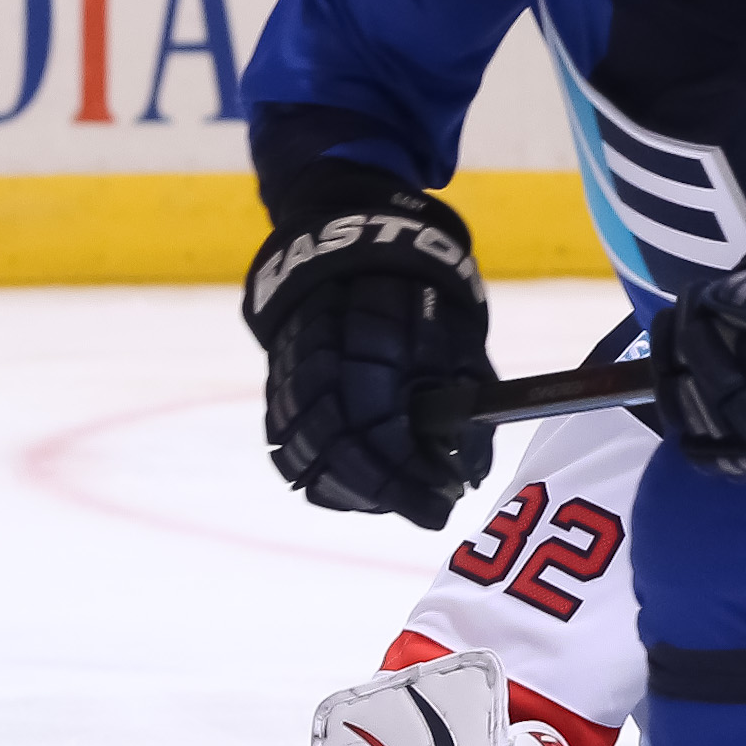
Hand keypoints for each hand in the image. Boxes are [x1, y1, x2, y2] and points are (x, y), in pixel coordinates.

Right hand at [243, 169, 494, 528]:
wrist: (347, 236)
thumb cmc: (416, 288)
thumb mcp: (456, 334)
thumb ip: (466, 400)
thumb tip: (470, 471)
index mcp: (368, 350)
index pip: (383, 439)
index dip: (415, 478)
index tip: (448, 497)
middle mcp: (320, 366)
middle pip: (340, 457)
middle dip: (386, 495)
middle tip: (428, 509)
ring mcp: (290, 375)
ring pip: (306, 457)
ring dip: (352, 490)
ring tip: (393, 499)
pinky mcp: (275, 382)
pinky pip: (286, 443)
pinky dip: (319, 473)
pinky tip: (354, 484)